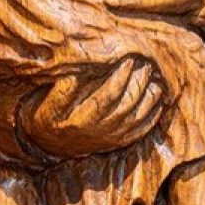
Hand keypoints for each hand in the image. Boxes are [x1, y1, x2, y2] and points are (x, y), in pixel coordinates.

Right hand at [21, 57, 163, 157]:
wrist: (48, 145)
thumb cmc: (47, 117)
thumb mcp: (47, 105)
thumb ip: (63, 91)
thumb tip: (79, 73)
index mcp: (81, 121)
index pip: (108, 96)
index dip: (120, 77)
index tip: (128, 58)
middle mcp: (99, 132)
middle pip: (127, 105)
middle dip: (139, 83)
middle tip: (146, 63)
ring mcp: (110, 139)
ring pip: (137, 118)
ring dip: (149, 97)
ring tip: (154, 77)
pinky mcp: (117, 142)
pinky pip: (140, 130)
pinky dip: (152, 114)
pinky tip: (157, 98)